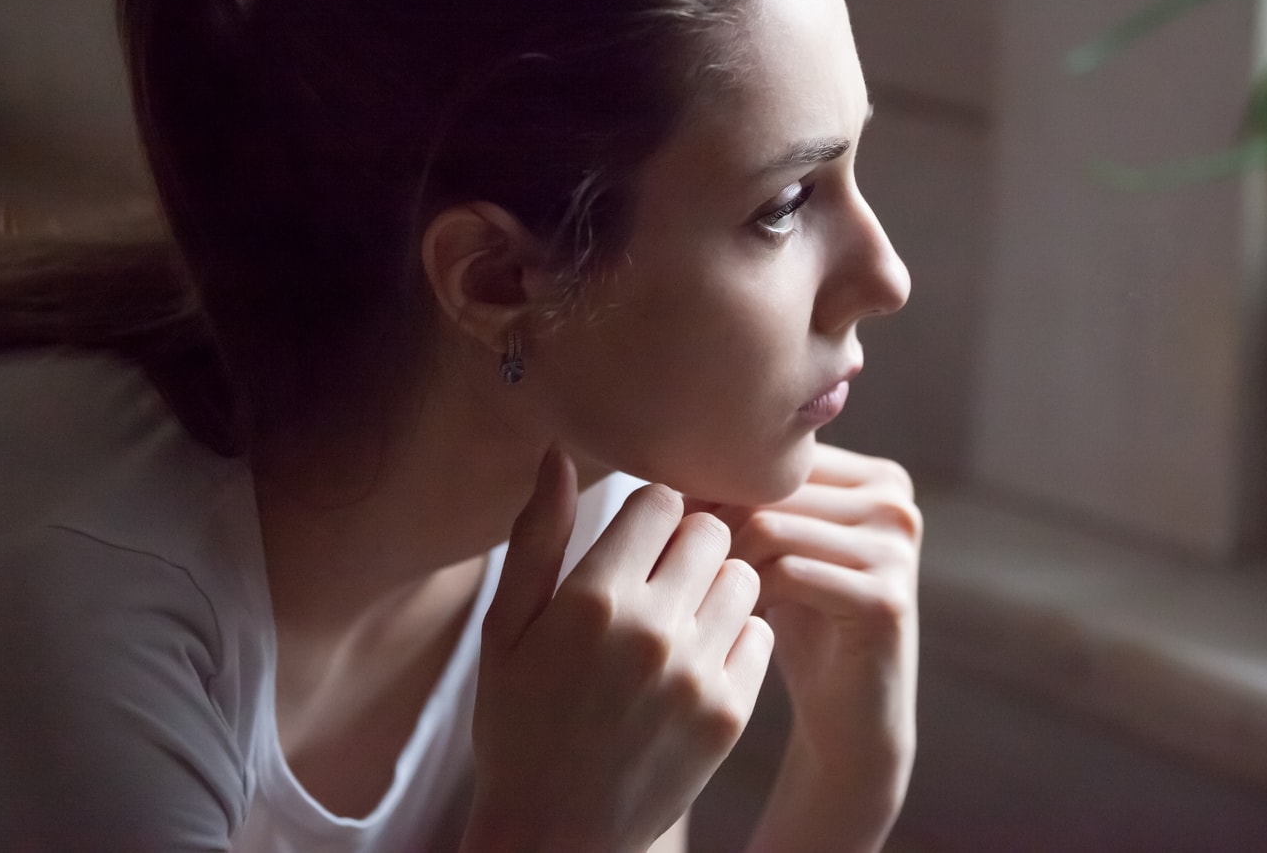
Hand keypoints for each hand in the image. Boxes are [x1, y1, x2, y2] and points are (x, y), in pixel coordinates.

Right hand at [461, 448, 773, 852]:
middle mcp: (652, 629)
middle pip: (712, 530)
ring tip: (681, 615)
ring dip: (718, 584)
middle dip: (689, 541)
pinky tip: (698, 658)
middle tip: (662, 573)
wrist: (554, 834)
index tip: (636, 538)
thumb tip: (558, 451)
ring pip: (744, 576)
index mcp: (593, 599)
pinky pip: (761, 633)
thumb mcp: (505, 630)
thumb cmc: (518, 724)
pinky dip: (738, 636)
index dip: (650, 512)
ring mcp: (697, 673)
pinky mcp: (730, 713)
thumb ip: (537, 536)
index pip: (662, 499)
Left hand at [707, 444, 921, 851]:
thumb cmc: (801, 624)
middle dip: (714, 525)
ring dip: (723, 563)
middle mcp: (896, 502)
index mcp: (878, 476)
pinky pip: (786, 573)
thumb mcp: (780, 547)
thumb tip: (670, 450)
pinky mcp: (886, 598)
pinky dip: (744, 597)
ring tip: (702, 597)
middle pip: (768, 487)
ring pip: (770, 526)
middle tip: (677, 569)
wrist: (850, 720)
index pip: (774, 456)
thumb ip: (754, 495)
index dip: (715, 487)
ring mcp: (897, 548)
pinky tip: (732, 623)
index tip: (675, 531)